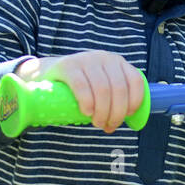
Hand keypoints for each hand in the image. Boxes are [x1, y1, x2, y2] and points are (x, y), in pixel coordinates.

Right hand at [18, 51, 144, 133]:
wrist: (48, 74)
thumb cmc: (81, 86)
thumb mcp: (102, 84)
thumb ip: (116, 95)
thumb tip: (133, 119)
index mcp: (117, 62)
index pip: (135, 81)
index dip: (135, 101)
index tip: (127, 116)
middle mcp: (104, 57)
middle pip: (119, 89)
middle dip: (117, 113)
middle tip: (108, 126)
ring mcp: (86, 59)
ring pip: (103, 89)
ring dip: (103, 112)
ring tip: (98, 123)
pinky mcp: (68, 66)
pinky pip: (82, 85)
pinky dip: (87, 102)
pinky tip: (87, 112)